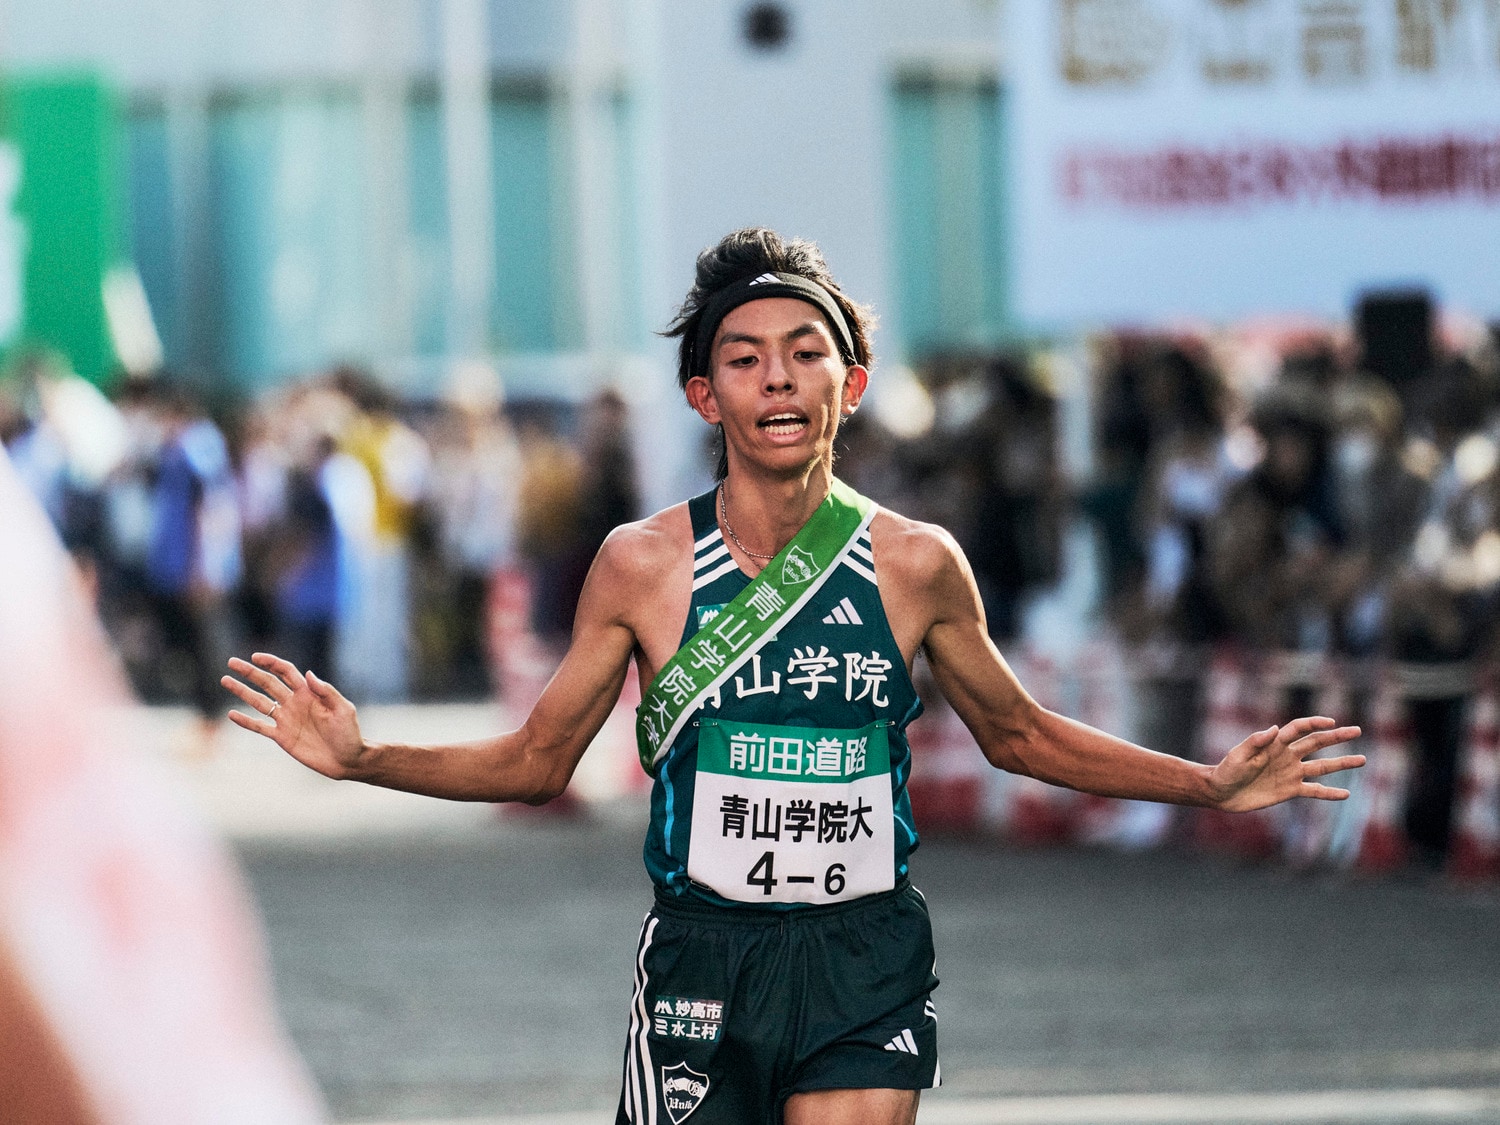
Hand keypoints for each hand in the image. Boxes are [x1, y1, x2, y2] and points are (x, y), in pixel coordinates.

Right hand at [222, 653, 363, 779]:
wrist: (347, 760)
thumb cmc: (349, 733)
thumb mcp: (343, 709)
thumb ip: (326, 692)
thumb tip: (308, 674)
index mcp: (308, 693)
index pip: (286, 672)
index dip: (271, 663)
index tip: (255, 657)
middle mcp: (294, 703)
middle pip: (267, 683)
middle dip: (250, 672)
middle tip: (231, 662)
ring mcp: (286, 720)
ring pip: (259, 702)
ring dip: (242, 691)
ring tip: (225, 680)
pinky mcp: (282, 737)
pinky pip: (260, 727)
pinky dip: (246, 721)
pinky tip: (232, 714)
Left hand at [1209, 716, 1364, 812]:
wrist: (1221, 793)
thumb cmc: (1226, 771)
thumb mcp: (1237, 755)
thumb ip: (1254, 742)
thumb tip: (1272, 729)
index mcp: (1274, 744)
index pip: (1299, 729)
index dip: (1314, 723)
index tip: (1331, 722)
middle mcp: (1286, 756)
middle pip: (1316, 743)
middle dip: (1337, 737)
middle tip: (1357, 730)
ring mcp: (1290, 773)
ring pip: (1322, 766)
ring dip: (1341, 763)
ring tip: (1362, 759)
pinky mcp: (1290, 790)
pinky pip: (1314, 791)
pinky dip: (1329, 793)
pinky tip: (1345, 794)